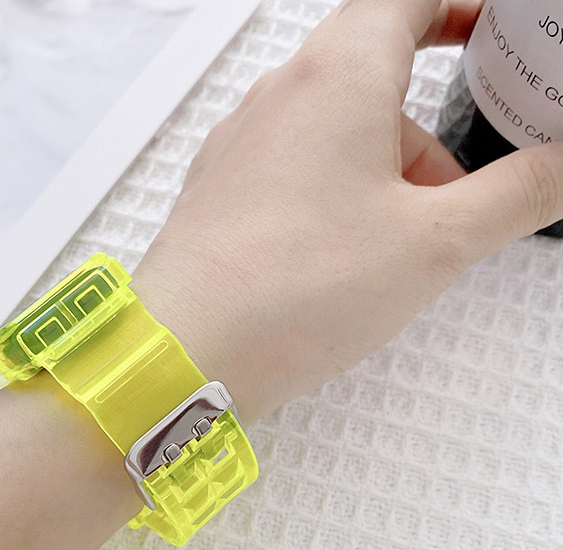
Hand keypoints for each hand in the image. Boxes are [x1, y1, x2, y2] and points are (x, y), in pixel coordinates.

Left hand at [132, 0, 562, 426]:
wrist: (185, 354)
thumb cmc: (292, 290)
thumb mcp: (433, 243)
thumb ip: (515, 194)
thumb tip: (561, 167)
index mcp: (336, 75)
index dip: (461, 8)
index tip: (494, 32)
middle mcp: (278, 98)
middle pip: (374, 82)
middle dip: (427, 137)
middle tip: (460, 196)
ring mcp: (240, 148)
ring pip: (332, 140)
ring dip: (381, 182)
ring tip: (398, 256)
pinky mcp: (220, 198)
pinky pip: (292, 179)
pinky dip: (332, 205)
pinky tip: (339, 266)